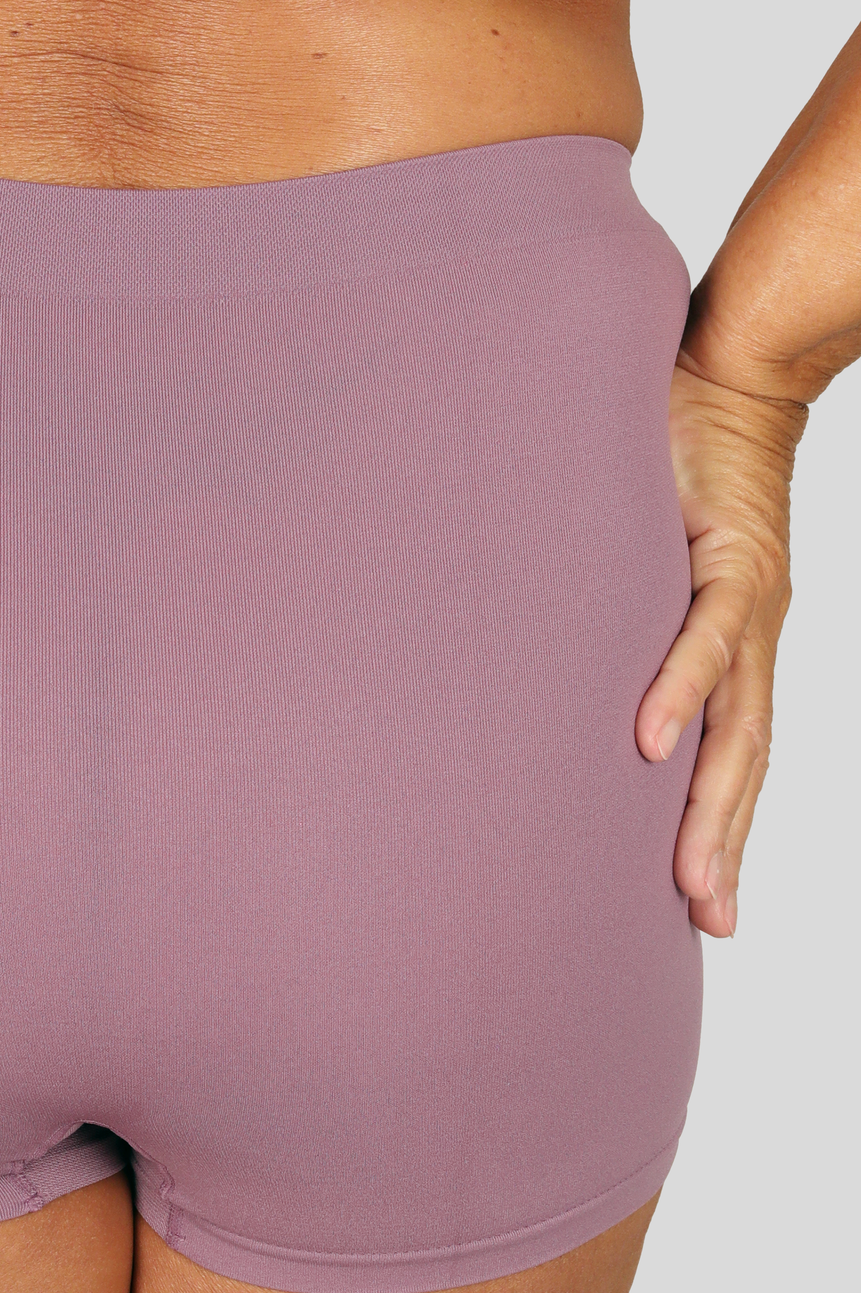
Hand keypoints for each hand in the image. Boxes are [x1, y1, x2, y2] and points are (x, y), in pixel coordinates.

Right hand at [635, 360, 806, 937]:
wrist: (724, 370)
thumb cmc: (672, 466)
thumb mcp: (637, 568)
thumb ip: (610, 622)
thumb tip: (541, 671)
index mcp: (733, 651)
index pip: (731, 760)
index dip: (721, 831)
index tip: (705, 907)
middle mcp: (751, 642)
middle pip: (743, 766)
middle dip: (723, 848)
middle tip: (709, 922)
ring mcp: (748, 605)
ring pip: (739, 727)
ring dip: (713, 807)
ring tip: (693, 881)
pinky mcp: (730, 558)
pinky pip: (706, 638)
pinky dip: (678, 692)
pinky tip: (648, 746)